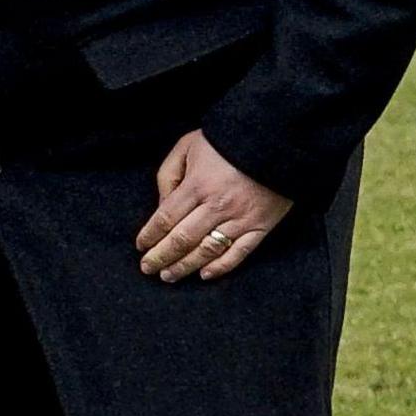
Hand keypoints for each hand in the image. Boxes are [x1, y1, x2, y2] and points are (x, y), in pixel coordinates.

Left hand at [136, 128, 293, 282]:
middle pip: (182, 239)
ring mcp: (240, 218)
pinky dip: (221, 267)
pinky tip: (205, 274)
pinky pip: (240, 253)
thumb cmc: (226, 142)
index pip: (165, 218)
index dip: (150, 235)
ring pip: (207, 250)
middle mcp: (217, 205)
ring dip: (185, 266)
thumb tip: (161, 207)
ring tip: (169, 276)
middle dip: (161, 256)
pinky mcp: (261, 226)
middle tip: (148, 268)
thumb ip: (169, 176)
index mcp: (196, 185)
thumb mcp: (187, 147)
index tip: (140, 246)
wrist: (275, 140)